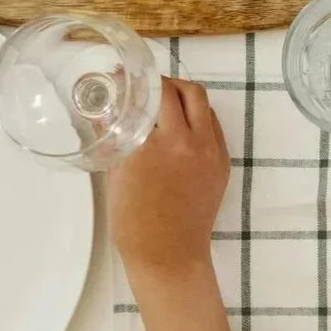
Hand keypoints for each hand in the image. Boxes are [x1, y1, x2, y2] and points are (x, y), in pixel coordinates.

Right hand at [108, 79, 228, 278]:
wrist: (169, 254)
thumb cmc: (133, 222)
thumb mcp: (116, 175)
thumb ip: (116, 137)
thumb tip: (107, 110)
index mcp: (151, 145)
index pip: (151, 93)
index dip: (136, 79)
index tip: (123, 76)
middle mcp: (184, 142)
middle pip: (180, 90)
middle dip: (161, 82)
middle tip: (146, 87)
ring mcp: (209, 150)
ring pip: (201, 102)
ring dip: (183, 94)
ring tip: (167, 100)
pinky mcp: (223, 160)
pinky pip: (213, 124)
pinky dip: (198, 116)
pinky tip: (182, 123)